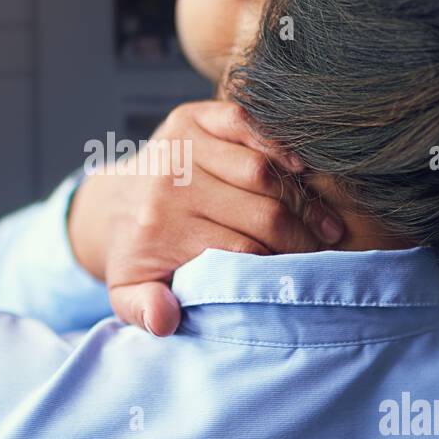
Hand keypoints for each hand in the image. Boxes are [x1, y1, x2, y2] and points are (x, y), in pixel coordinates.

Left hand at [67, 100, 343, 335]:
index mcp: (159, 228)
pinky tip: (302, 170)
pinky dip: (277, 143)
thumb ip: (144, 310)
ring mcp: (180, 146)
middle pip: (260, 211)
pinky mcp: (190, 118)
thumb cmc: (135, 255)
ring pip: (261, 170)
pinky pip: (244, 123)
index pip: (241, 251)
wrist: (110, 205)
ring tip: (326, 224)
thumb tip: (166, 319)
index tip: (305, 277)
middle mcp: (170, 184)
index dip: (280, 265)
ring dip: (301, 198)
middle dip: (301, 236)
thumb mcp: (128, 293)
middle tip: (327, 252)